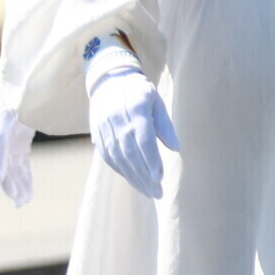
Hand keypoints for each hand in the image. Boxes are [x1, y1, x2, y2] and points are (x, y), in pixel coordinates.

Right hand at [0, 97, 34, 207]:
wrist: (27, 90)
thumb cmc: (10, 107)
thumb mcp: (2, 130)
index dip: (5, 182)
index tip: (15, 195)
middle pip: (4, 171)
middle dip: (13, 187)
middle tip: (21, 203)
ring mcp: (8, 145)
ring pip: (14, 170)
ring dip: (20, 185)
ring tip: (26, 201)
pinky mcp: (21, 144)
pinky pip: (22, 164)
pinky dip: (26, 176)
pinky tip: (29, 190)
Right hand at [84, 36, 178, 200]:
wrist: (108, 81)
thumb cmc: (139, 92)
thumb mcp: (156, 101)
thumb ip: (165, 125)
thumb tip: (176, 148)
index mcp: (135, 110)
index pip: (142, 140)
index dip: (150, 160)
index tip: (160, 177)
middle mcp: (117, 122)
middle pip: (131, 154)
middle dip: (144, 176)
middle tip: (158, 193)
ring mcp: (105, 130)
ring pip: (119, 160)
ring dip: (134, 178)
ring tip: (149, 192)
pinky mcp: (98, 137)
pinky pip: (109, 158)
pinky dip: (122, 171)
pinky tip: (134, 180)